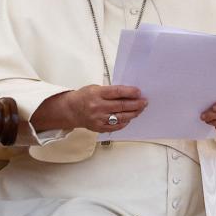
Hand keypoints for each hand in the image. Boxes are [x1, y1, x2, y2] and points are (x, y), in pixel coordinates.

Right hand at [32, 85, 147, 132]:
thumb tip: (128, 93)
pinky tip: (130, 118)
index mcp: (97, 94)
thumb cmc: (84, 97)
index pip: (117, 92)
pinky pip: (116, 126)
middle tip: (144, 102)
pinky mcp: (100, 128)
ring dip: (133, 113)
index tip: (139, 92)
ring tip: (140, 109)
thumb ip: (110, 91)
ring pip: (121, 117)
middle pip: (122, 106)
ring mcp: (99, 119)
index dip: (130, 92)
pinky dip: (124, 122)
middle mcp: (98, 107)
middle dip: (136, 104)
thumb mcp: (95, 88)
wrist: (70, 110)